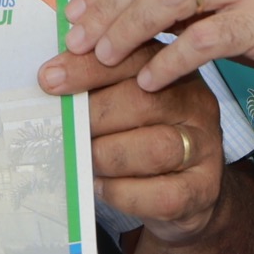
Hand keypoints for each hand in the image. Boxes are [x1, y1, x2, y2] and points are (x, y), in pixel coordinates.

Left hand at [50, 41, 228, 241]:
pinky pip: (161, 194)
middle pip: (144, 102)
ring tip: (84, 159)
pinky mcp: (203, 189)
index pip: (133, 59)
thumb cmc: (142, 136)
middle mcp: (196, 104)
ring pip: (154, 149)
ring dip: (106, 156)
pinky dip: (122, 192)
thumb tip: (49, 76)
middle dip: (94, 115)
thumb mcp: (124, 99)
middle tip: (65, 129)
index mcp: (172, 71)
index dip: (88, 68)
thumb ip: (96, 83)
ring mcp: (204, 148)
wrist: (187, 190)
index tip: (49, 79)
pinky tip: (101, 186)